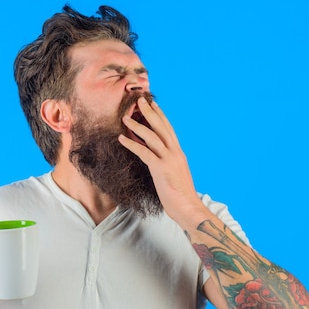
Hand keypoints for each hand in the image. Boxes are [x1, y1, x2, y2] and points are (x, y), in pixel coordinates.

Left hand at [119, 97, 205, 223]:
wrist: (188, 208)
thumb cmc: (180, 195)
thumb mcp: (175, 174)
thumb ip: (169, 164)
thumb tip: (159, 159)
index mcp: (178, 153)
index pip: (169, 129)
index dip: (161, 116)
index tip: (154, 105)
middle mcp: (175, 153)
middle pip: (161, 127)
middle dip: (150, 112)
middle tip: (140, 100)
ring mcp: (168, 160)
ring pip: (152, 136)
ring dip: (137, 126)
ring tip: (125, 118)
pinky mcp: (160, 169)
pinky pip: (143, 152)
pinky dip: (131, 144)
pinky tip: (121, 138)